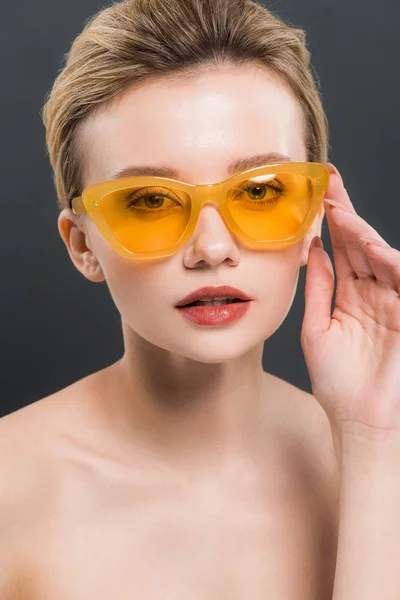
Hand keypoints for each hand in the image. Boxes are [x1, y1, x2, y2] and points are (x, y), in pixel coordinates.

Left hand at [301, 163, 399, 441]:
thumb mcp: (316, 330)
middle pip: (361, 245)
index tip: (317, 196)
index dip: (331, 225)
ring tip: (339, 212)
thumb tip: (313, 252)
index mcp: (350, 297)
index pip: (342, 252)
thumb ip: (318, 290)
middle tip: (329, 184)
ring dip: (361, 233)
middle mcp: (373, 294)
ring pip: (381, 257)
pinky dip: (388, 262)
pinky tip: (368, 246)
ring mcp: (394, 302)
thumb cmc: (338, 382)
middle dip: (346, 215)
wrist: (361, 420)